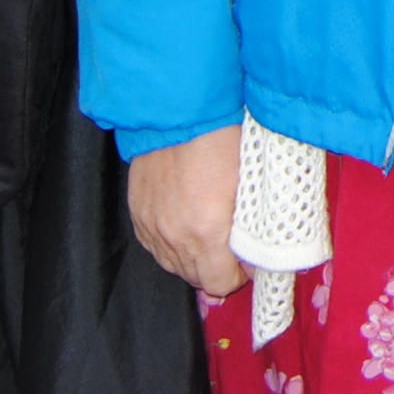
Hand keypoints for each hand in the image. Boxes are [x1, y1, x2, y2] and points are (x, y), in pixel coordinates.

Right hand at [128, 124, 245, 295]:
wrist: (180, 110)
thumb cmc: (222, 139)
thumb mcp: (250, 185)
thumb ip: (253, 229)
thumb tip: (256, 255)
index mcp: (207, 231)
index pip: (220, 283)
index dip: (238, 278)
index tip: (248, 263)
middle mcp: (175, 236)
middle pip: (195, 279)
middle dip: (216, 268)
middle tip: (231, 249)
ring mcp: (152, 226)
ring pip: (173, 265)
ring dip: (192, 258)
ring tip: (208, 236)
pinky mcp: (137, 213)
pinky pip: (154, 246)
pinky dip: (170, 244)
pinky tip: (184, 227)